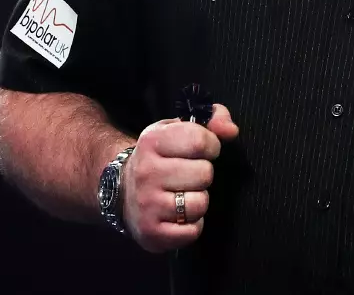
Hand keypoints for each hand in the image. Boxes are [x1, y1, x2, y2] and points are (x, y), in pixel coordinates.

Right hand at [122, 104, 240, 252]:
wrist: (122, 190)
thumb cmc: (160, 156)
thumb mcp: (179, 129)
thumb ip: (213, 120)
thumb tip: (231, 130)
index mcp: (152, 141)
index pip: (200, 141)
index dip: (211, 146)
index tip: (204, 150)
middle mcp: (146, 172)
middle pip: (204, 174)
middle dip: (204, 174)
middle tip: (189, 175)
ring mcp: (147, 204)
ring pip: (199, 204)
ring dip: (199, 200)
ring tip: (184, 194)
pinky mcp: (151, 232)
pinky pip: (192, 231)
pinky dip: (193, 225)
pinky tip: (180, 215)